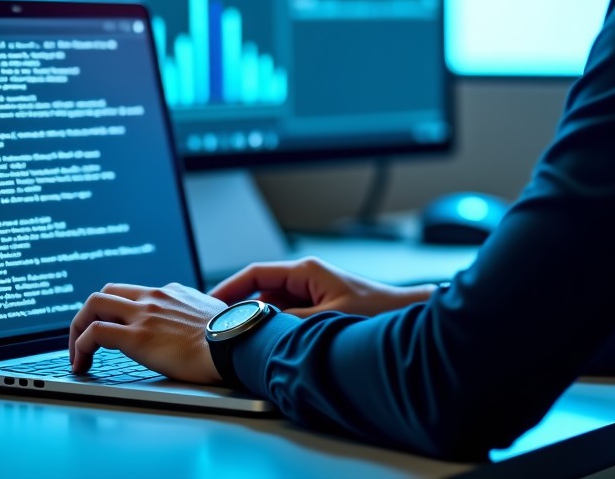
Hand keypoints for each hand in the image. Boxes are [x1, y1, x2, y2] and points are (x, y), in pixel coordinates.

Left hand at [69, 281, 225, 383]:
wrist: (235, 344)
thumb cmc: (230, 336)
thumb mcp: (212, 316)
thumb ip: (197, 315)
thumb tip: (200, 328)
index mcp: (172, 292)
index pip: (134, 293)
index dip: (117, 312)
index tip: (112, 330)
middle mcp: (155, 297)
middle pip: (107, 292)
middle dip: (89, 314)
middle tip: (86, 339)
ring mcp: (144, 314)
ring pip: (94, 304)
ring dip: (78, 328)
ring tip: (78, 355)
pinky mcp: (136, 336)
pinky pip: (95, 333)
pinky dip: (81, 347)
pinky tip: (82, 365)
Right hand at [210, 256, 435, 317]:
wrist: (406, 315)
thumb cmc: (376, 311)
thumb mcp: (326, 320)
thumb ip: (290, 323)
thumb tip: (261, 328)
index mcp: (305, 271)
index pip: (255, 273)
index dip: (228, 288)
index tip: (208, 304)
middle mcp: (307, 277)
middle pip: (260, 289)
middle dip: (239, 307)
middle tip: (218, 328)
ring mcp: (313, 291)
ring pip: (273, 303)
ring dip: (258, 319)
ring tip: (240, 338)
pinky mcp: (320, 306)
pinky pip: (287, 313)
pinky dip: (275, 326)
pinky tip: (269, 344)